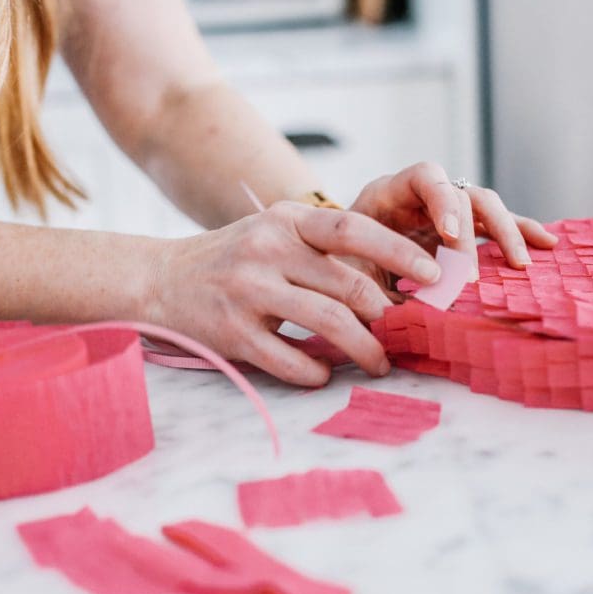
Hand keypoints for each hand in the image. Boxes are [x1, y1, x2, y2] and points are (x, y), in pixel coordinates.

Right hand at [146, 202, 441, 385]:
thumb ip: (324, 247)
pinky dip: (316, 371)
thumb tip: (393, 280)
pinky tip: (325, 373)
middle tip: (406, 334)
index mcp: (287, 220)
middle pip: (348, 284)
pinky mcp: (232, 332)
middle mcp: (267, 249)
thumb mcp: (275, 233)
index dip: (398, 251)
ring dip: (363, 349)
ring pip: (327, 323)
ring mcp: (248, 291)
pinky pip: (290, 359)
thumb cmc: (234, 259)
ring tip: (379, 363)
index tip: (433, 276)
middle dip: (387, 316)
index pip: (353, 229)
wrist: (159, 280)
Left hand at [350, 162, 558, 278]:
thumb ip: (372, 287)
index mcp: (387, 195)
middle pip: (463, 195)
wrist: (331, 269)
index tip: (449, 235)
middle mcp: (421, 197)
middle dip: (471, 237)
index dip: (442, 201)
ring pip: (487, 208)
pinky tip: (548, 245)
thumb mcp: (346, 276)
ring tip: (521, 265)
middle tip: (471, 277)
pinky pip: (499, 226)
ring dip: (507, 234)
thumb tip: (407, 313)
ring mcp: (445, 212)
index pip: (424, 177)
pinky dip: (522, 232)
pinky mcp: (464, 232)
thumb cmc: (335, 270)